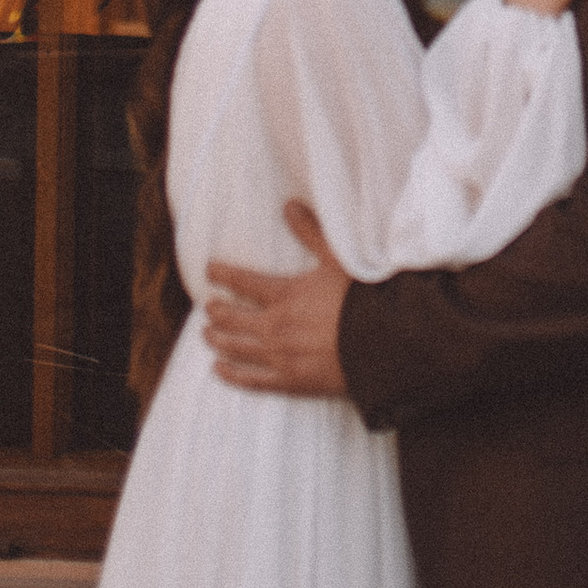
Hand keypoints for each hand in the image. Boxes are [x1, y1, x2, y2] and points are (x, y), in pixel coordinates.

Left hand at [205, 201, 351, 396]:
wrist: (381, 345)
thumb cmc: (362, 301)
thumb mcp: (337, 261)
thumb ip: (311, 234)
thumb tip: (290, 206)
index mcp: (286, 295)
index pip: (243, 282)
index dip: (223, 274)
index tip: (209, 269)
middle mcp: (276, 326)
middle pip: (233, 318)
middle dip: (217, 311)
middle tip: (209, 307)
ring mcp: (280, 356)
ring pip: (236, 347)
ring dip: (217, 339)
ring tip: (206, 334)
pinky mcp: (290, 381)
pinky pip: (251, 379)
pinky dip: (231, 374)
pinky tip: (218, 369)